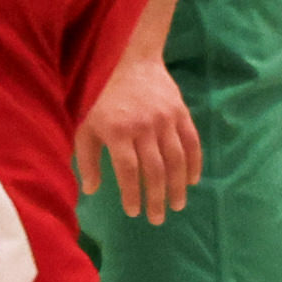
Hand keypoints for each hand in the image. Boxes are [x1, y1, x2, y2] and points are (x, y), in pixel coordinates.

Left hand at [74, 53, 197, 219]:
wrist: (133, 64)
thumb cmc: (104, 101)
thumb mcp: (87, 127)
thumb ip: (87, 159)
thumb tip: (91, 190)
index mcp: (116, 130)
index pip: (127, 169)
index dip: (131, 193)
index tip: (133, 212)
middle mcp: (142, 126)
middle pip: (154, 169)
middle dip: (156, 197)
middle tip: (158, 218)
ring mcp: (165, 119)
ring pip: (176, 159)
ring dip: (178, 186)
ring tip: (177, 205)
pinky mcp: (181, 113)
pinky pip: (192, 143)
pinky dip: (194, 164)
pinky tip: (192, 181)